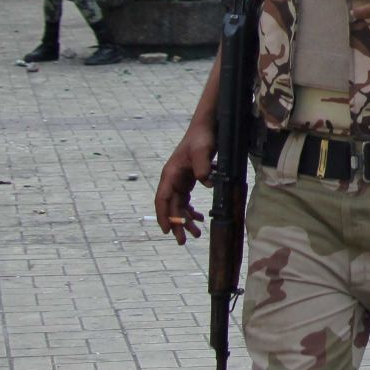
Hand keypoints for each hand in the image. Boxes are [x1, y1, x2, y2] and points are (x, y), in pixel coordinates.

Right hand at [154, 124, 214, 243]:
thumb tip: (206, 184)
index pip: (162, 200)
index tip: (168, 231)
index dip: (164, 216)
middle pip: (172, 207)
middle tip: (183, 242)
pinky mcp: (189, 180)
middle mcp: (172, 180)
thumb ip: (203, 168)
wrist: (206, 127)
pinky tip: (200, 218)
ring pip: (180, 206)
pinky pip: (187, 200)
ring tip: (196, 234)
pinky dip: (192, 211)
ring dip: (186, 220)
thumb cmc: (202, 138)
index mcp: (170, 175)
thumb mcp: (203, 151)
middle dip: (177, 225)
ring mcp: (180, 181)